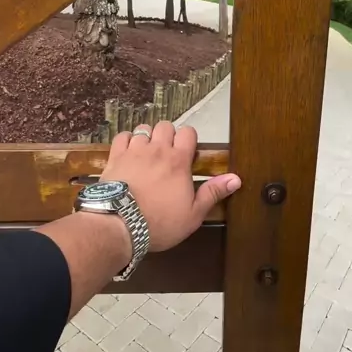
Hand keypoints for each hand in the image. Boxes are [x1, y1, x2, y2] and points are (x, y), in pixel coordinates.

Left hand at [100, 121, 240, 251]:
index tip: (187, 153)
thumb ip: (213, 192)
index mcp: (178, 160)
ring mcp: (134, 151)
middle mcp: (157, 149)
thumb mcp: (193, 214)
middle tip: (167, 154)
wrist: (120, 225)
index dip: (188, 140)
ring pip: (143, 129)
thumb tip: (235, 178)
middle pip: (165, 126)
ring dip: (147, 137)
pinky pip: (122, 137)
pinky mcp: (115, 157)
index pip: (188, 132)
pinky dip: (126, 141)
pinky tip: (128, 153)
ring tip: (147, 153)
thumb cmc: (160, 222)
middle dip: (167, 136)